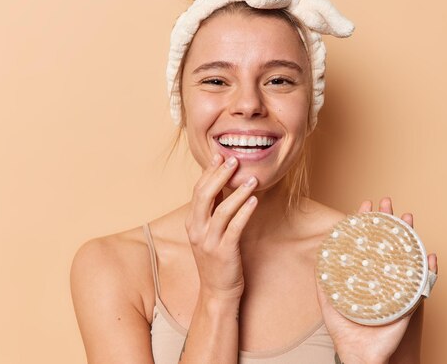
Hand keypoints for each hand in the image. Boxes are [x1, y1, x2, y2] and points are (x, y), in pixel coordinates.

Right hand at [185, 154, 258, 300]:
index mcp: (192, 222)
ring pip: (222, 210)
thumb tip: (221, 184)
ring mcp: (209, 242)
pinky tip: (254, 201)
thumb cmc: (217, 259)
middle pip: (205, 195)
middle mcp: (196, 230)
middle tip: (234, 160)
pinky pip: (235, 227)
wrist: (217, 292)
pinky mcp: (224, 252)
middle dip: (219, 175)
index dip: (209, 172)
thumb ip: (213, 210)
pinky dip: (245, 212)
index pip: (198, 191)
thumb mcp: (209, 232)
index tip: (220, 155)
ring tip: (252, 179)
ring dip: (238, 192)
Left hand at [316, 197, 437, 363]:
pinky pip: (421, 283)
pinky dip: (428, 269)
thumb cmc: (345, 329)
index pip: (367, 242)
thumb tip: (319, 254)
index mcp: (366, 274)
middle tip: (387, 202)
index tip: (366, 205)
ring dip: (409, 236)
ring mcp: (397, 287)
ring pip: (406, 256)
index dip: (367, 223)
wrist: (359, 354)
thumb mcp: (329, 301)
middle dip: (388, 221)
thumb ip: (324, 279)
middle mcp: (383, 277)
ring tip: (408, 218)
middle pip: (388, 243)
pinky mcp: (408, 302)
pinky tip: (429, 254)